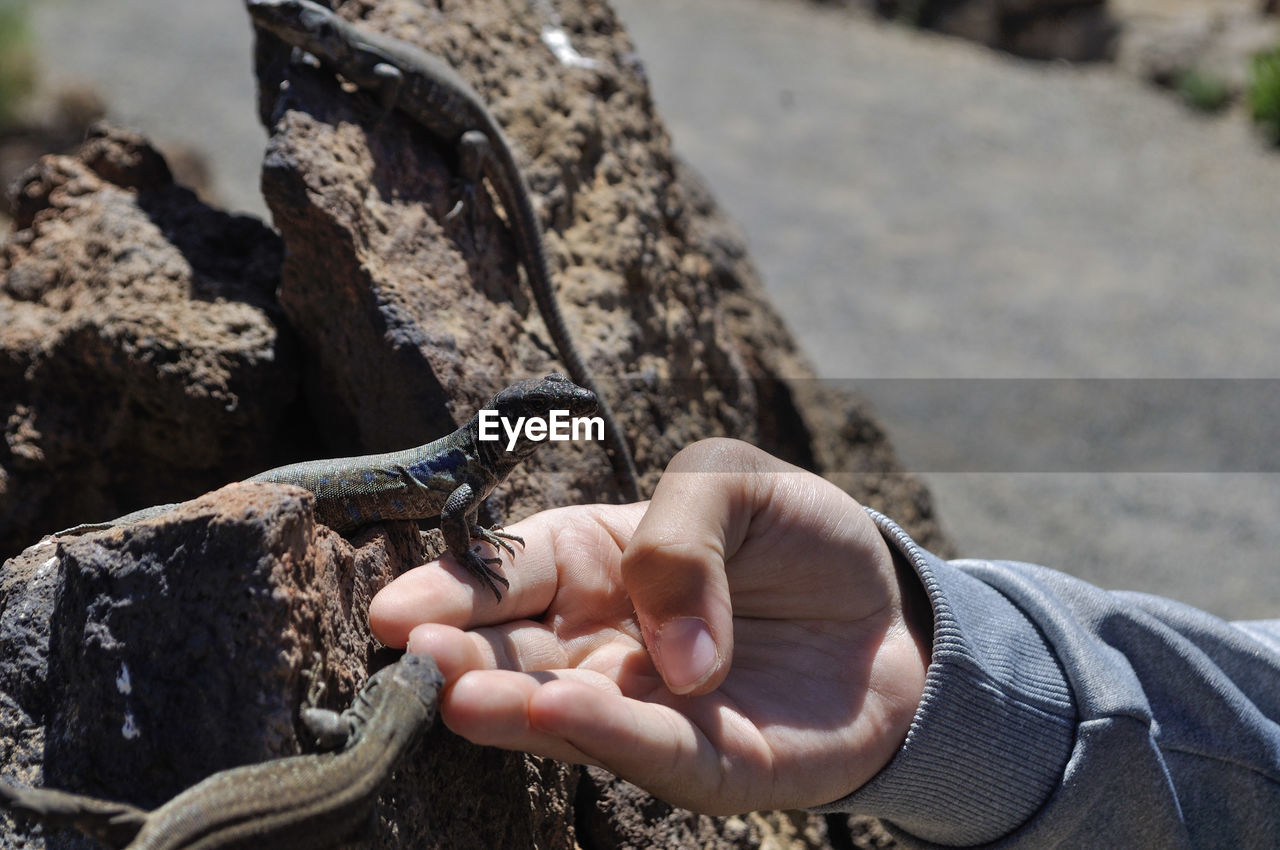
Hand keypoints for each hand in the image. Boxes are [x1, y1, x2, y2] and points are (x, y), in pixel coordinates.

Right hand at [369, 439, 930, 813]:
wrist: (893, 615)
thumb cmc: (797, 539)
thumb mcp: (734, 485)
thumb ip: (681, 537)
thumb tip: (669, 651)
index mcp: (595, 562)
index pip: (513, 570)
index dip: (452, 588)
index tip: (390, 610)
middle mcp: (604, 643)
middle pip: (518, 650)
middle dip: (462, 652)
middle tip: (410, 654)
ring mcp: (650, 709)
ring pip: (568, 710)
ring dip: (513, 704)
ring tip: (458, 696)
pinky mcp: (709, 765)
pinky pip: (652, 752)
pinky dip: (605, 735)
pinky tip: (558, 715)